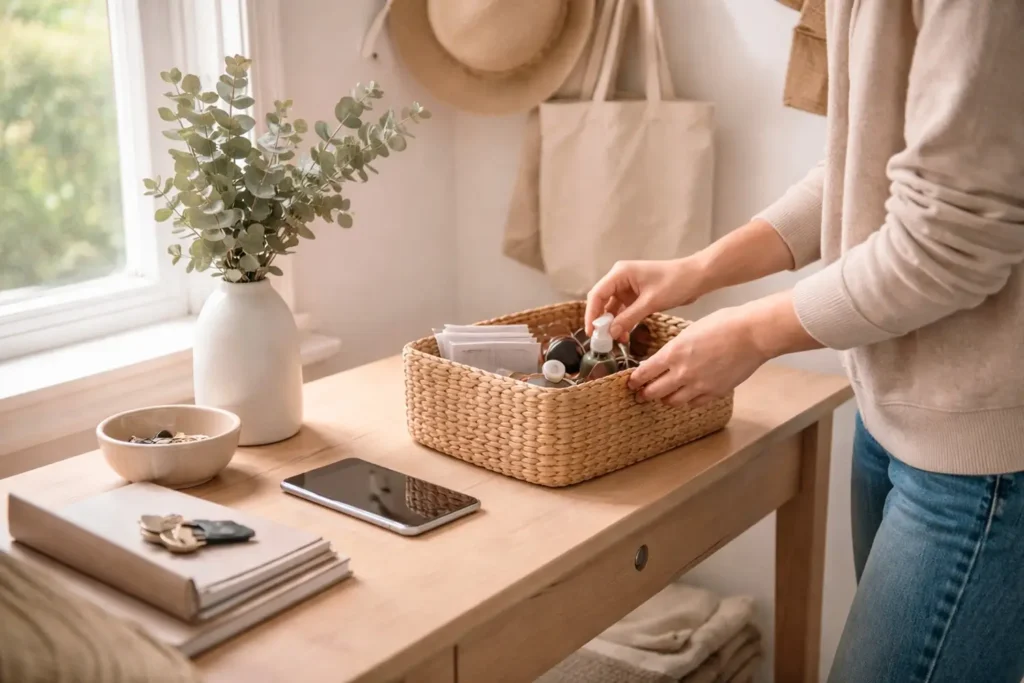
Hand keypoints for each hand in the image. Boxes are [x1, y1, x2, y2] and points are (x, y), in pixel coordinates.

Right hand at [585, 258, 706, 339]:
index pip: (597, 294)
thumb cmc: (675, 283)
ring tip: (615, 341)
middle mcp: (620, 278)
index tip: (591, 332)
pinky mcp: (636, 294)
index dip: (591, 314)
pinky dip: (623, 322)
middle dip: (601, 321)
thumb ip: (628, 318)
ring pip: (612, 307)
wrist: (697, 277)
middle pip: (602, 301)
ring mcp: (628, 286)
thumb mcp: (650, 302)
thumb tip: (611, 333)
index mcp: (620, 273)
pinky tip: (625, 335)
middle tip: (601, 340)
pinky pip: (624, 310)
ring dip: (613, 324)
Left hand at [628, 305, 766, 406]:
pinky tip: (687, 396)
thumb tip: (665, 358)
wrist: (752, 334)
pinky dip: (688, 401)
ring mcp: (699, 385)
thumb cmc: (724, 324)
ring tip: (663, 396)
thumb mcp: (689, 331)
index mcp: (673, 353)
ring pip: (672, 402)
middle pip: (654, 392)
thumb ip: (675, 348)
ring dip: (665, 399)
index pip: (644, 373)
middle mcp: (682, 373)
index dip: (634, 380)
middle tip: (641, 394)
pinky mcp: (715, 392)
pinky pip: (694, 404)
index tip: (631, 383)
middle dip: (644, 394)